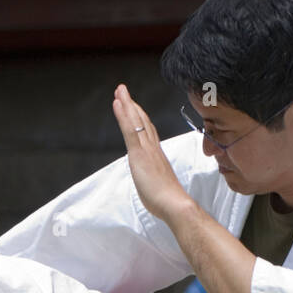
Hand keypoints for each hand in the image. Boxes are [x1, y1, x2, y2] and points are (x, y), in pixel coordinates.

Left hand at [112, 83, 189, 223]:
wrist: (174, 203)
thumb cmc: (169, 201)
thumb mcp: (162, 188)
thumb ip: (157, 182)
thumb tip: (156, 187)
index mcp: (158, 156)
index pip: (149, 132)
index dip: (141, 118)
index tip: (136, 107)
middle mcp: (153, 148)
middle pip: (142, 121)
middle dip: (132, 105)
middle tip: (124, 91)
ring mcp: (147, 149)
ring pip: (136, 120)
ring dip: (127, 103)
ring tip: (119, 90)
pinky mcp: (139, 153)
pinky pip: (130, 129)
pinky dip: (123, 114)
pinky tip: (117, 103)